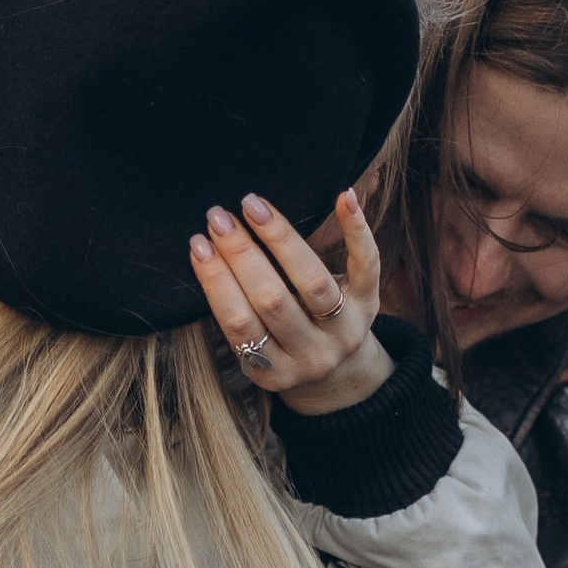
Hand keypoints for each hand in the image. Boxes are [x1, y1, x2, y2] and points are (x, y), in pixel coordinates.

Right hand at [189, 189, 389, 418]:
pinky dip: (355, 229)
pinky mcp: (369, 304)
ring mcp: (344, 331)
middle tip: (217, 218)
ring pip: (312, 281)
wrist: (343, 369)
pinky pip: (366, 264)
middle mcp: (312, 355)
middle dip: (241, 254)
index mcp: (275, 371)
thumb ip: (242, 314)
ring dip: (279, 237)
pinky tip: (343, 197)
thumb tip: (206, 248)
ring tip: (252, 206)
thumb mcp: (262, 349)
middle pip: (272, 300)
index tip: (197, 244)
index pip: (240, 324)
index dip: (216, 282)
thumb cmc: (285, 344)